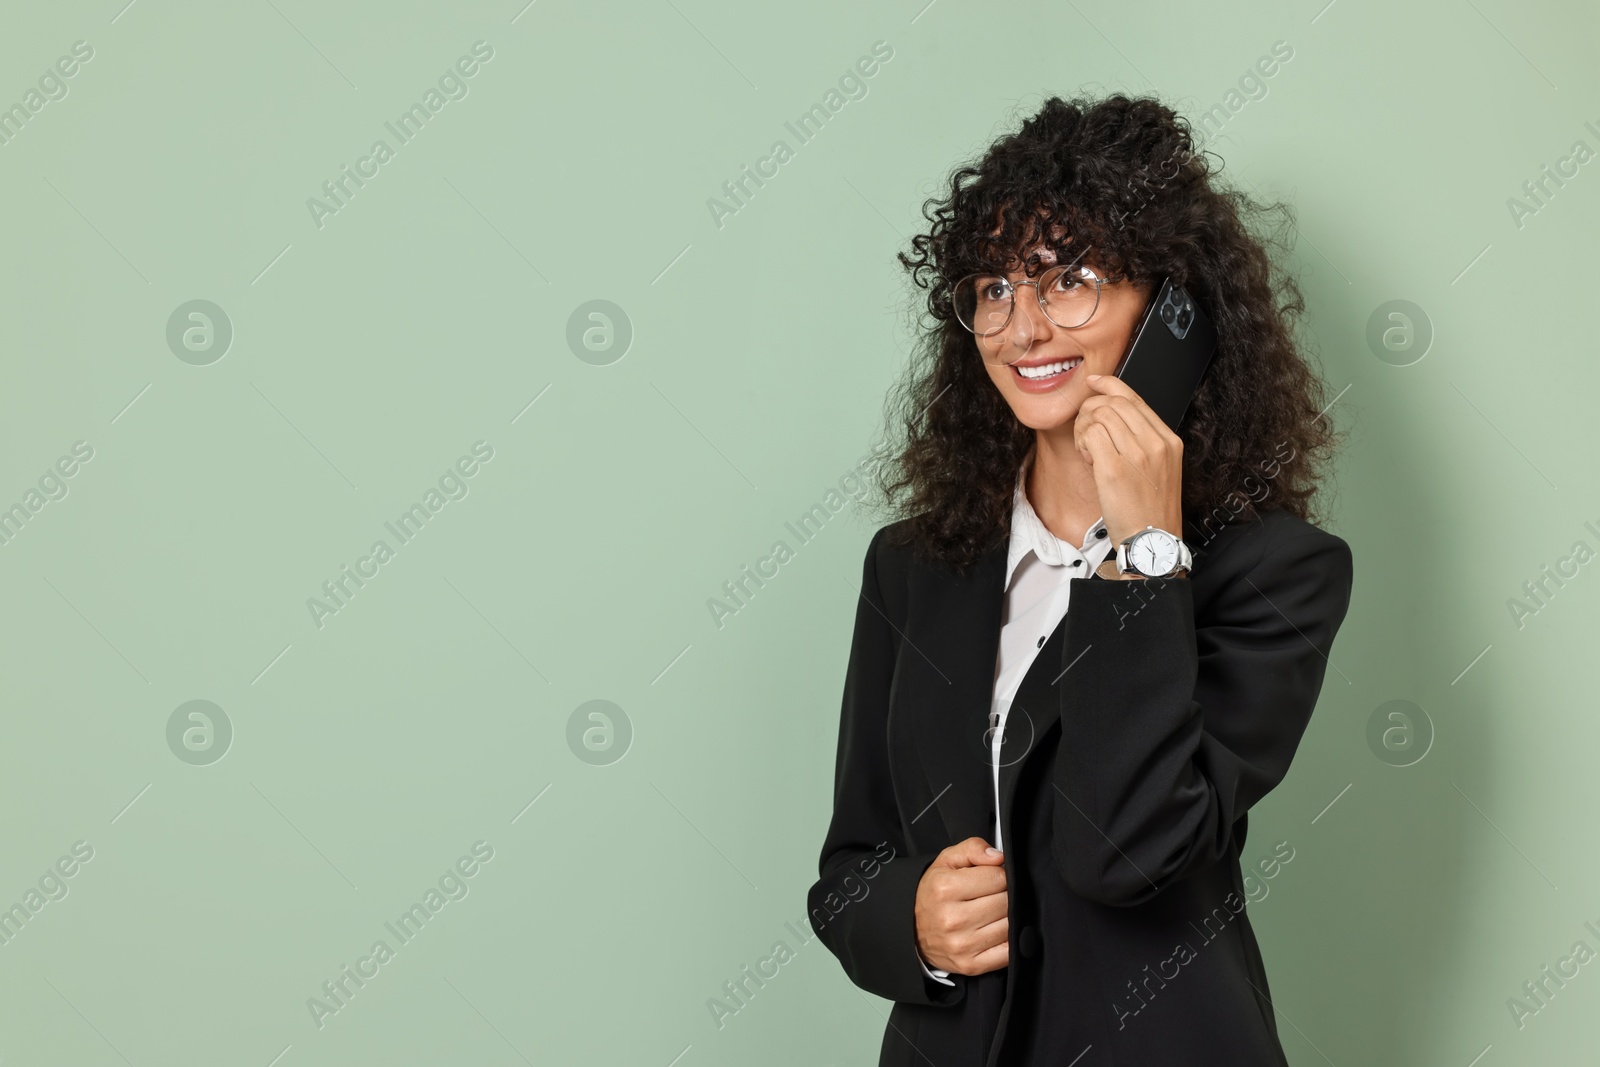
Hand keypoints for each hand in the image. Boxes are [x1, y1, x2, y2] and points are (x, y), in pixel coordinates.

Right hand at [914, 837, 1008, 975]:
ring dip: (1007, 917)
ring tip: (993, 913)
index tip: (992, 878)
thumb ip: (973, 848)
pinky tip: (997, 932)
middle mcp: (953, 919)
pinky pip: (1007, 952)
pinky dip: (1009, 941)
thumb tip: (998, 857)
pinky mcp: (970, 965)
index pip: (998, 877)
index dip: (999, 875)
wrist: (912, 930)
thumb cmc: (934, 893)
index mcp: (945, 889)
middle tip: (992, 896)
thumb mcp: (946, 861)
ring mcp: (962, 945)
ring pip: (1009, 925)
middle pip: (1006, 901)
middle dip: (1005, 895)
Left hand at [1074, 375, 1183, 547]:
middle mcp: (1156, 443)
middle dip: (1091, 410)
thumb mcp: (1159, 470)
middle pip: (1114, 402)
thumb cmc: (1149, 511)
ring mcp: (1137, 454)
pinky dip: (1082, 442)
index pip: (1135, 398)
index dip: (1109, 385)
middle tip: (1085, 432)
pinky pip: (1090, 434)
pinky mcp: (1114, 467)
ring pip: (1099, 415)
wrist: (1152, 543)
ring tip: (1088, 451)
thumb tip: (1113, 418)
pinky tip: (1088, 458)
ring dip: (1084, 428)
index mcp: (1169, 441)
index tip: (1093, 383)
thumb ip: (1142, 442)